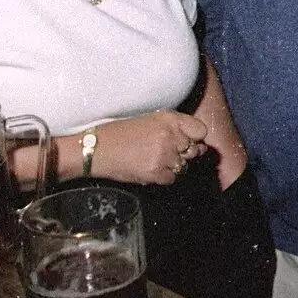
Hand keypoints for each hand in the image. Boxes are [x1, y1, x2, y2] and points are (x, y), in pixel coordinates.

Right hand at [85, 110, 208, 184]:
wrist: (96, 148)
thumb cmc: (121, 132)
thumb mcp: (150, 120)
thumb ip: (175, 128)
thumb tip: (200, 146)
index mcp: (169, 118)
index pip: (200, 130)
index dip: (195, 138)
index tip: (187, 141)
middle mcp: (170, 135)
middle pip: (193, 150)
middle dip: (183, 154)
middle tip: (162, 153)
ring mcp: (164, 154)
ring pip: (183, 166)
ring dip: (172, 166)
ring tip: (151, 160)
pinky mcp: (156, 171)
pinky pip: (171, 178)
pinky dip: (162, 177)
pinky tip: (147, 169)